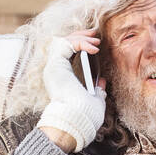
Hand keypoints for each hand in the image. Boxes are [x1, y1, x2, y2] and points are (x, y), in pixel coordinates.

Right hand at [38, 30, 107, 150]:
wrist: (78, 119)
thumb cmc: (85, 115)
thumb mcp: (95, 99)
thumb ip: (97, 90)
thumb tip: (102, 82)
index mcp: (62, 79)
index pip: (66, 54)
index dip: (79, 45)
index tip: (94, 43)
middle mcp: (55, 72)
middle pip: (63, 44)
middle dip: (80, 36)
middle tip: (94, 34)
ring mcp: (54, 68)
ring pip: (62, 41)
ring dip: (80, 38)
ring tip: (95, 41)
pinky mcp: (55, 65)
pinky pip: (65, 44)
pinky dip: (79, 42)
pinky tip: (93, 48)